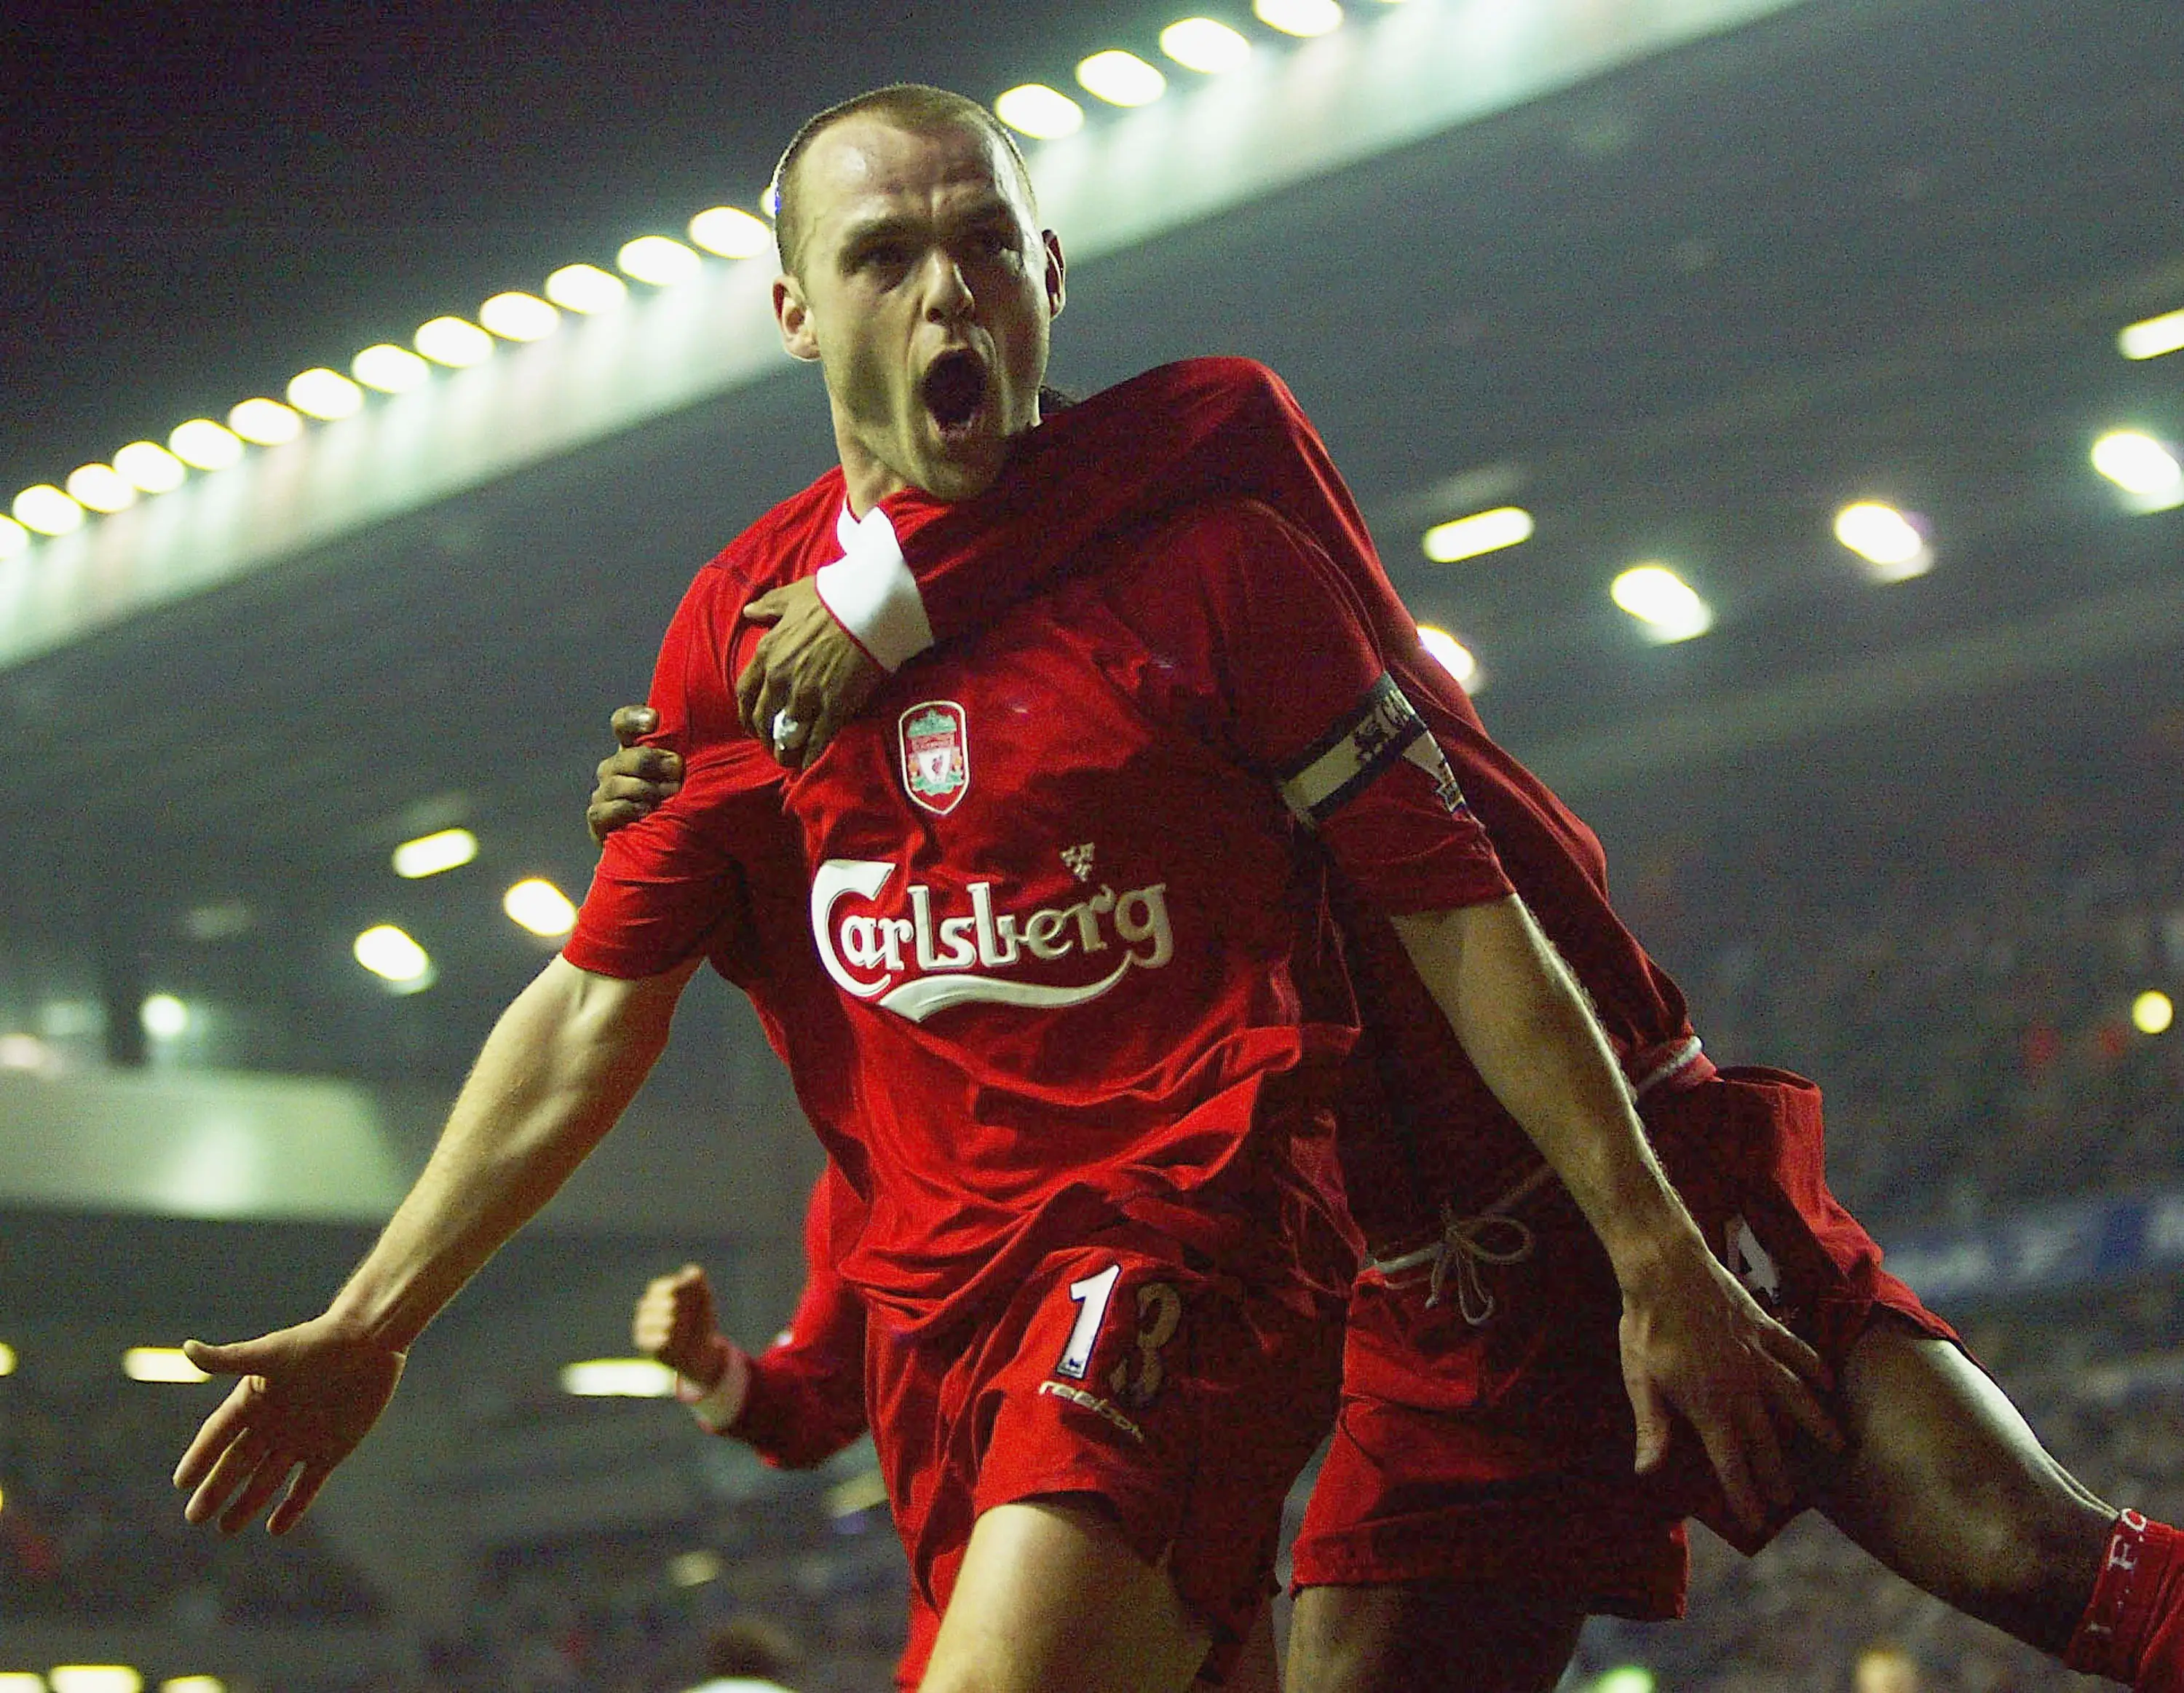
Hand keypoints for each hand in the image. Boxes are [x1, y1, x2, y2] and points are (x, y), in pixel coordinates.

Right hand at [172, 1316, 405, 1534]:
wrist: (370, 1342)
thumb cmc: (319, 1342)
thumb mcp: (272, 1353)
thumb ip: (230, 1359)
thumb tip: (187, 1349)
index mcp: (254, 1400)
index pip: (218, 1434)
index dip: (200, 1457)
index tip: (181, 1483)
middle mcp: (273, 1423)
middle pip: (238, 1462)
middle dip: (216, 1489)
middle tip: (194, 1517)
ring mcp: (301, 1439)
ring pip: (267, 1480)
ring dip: (247, 1504)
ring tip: (225, 1529)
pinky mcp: (330, 1451)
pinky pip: (306, 1487)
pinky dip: (292, 1508)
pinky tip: (275, 1528)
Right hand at [588, 705, 681, 844]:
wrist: (674, 847)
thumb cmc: (686, 806)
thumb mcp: (691, 780)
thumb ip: (689, 760)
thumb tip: (703, 742)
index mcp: (637, 750)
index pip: (623, 724)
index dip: (634, 719)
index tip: (655, 721)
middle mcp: (617, 768)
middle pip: (625, 756)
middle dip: (651, 761)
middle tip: (677, 770)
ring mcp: (605, 793)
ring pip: (615, 782)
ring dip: (644, 789)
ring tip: (668, 797)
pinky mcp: (599, 819)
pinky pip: (602, 810)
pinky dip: (624, 809)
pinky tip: (645, 812)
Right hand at [633, 1263, 729, 1386]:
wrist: (701, 1349)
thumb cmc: (700, 1320)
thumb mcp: (703, 1300)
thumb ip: (698, 1283)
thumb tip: (693, 1271)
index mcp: (660, 1296)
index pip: (657, 1288)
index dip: (666, 1288)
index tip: (678, 1290)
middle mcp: (648, 1310)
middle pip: (648, 1303)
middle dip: (662, 1304)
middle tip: (674, 1306)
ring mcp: (644, 1327)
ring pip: (644, 1322)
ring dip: (658, 1321)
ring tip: (672, 1322)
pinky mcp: (645, 1344)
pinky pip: (644, 1341)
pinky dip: (654, 1339)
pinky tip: (666, 1338)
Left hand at [734, 578, 881, 769]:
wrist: (867, 609)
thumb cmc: (830, 599)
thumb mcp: (790, 596)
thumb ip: (768, 607)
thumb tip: (749, 612)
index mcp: (767, 653)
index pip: (745, 692)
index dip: (746, 712)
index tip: (751, 722)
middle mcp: (781, 679)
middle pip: (763, 718)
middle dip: (764, 735)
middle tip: (770, 743)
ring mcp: (806, 696)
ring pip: (788, 733)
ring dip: (785, 749)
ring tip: (787, 758)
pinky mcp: (833, 707)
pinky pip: (817, 739)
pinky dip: (811, 755)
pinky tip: (808, 763)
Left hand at [1615, 1235, 1841, 1532]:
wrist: (1666, 1270)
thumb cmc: (1647, 1327)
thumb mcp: (1640, 1381)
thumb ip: (1652, 1428)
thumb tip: (1647, 1472)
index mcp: (1710, 1406)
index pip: (1732, 1464)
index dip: (1744, 1496)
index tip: (1755, 1522)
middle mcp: (1743, 1388)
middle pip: (1766, 1440)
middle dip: (1776, 1472)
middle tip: (1788, 1499)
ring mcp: (1759, 1356)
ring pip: (1797, 1399)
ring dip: (1817, 1425)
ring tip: (1837, 1447)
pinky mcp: (1765, 1327)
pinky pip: (1798, 1351)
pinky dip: (1816, 1367)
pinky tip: (1828, 1381)